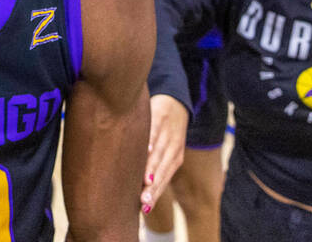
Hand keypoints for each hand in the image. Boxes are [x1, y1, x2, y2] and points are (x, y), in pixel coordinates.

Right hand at [141, 94, 187, 213]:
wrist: (176, 103)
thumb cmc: (163, 132)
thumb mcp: (163, 150)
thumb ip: (152, 167)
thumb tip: (135, 188)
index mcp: (174, 160)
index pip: (163, 180)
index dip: (155, 194)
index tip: (145, 209)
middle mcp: (173, 150)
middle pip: (162, 172)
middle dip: (153, 188)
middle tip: (144, 203)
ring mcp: (167, 134)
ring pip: (159, 154)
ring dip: (151, 169)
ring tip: (144, 183)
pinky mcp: (160, 118)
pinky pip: (155, 131)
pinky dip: (151, 141)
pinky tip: (145, 150)